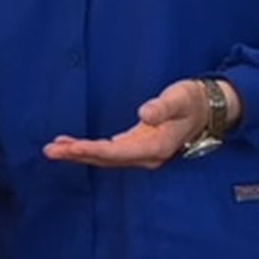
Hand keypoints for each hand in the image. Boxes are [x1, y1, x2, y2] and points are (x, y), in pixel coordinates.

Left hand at [42, 79, 207, 168]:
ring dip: (79, 154)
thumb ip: (163, 107)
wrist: (208, 109)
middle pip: (107, 159)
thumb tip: (145, 114)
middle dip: (78, 155)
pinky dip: (89, 150)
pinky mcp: (137, 146)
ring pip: (105, 158)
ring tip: (53, 149)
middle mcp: (147, 155)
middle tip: (50, 150)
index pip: (118, 152)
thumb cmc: (193, 101)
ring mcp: (142, 153)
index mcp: (156, 146)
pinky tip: (72, 145)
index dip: (93, 150)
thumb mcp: (181, 98)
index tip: (71, 148)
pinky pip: (109, 152)